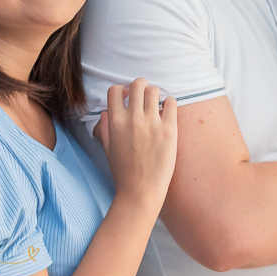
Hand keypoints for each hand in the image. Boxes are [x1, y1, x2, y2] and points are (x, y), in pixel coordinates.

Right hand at [102, 78, 177, 208]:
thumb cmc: (124, 172)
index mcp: (115, 122)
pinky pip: (171, 102)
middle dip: (141, 86)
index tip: (128, 98)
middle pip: (137, 84)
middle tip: (145, 96)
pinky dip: (170, 103)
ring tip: (157, 105)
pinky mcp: (169, 129)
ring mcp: (151, 123)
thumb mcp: (108, 149)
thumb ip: (105, 128)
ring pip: (154, 90)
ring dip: (155, 94)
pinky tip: (168, 112)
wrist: (141, 192)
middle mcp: (132, 119)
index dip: (122, 91)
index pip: (115, 90)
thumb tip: (105, 112)